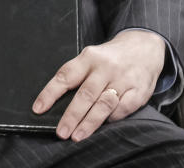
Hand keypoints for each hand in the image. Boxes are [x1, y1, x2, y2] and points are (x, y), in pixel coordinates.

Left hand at [31, 29, 165, 141]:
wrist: (144, 46)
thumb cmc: (110, 57)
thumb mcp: (91, 57)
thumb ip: (77, 75)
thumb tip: (56, 102)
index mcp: (89, 57)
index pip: (66, 76)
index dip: (50, 93)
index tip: (38, 109)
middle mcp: (105, 67)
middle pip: (85, 94)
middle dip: (71, 116)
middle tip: (61, 132)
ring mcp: (123, 79)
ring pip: (103, 104)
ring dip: (89, 123)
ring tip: (77, 136)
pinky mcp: (139, 91)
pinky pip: (123, 109)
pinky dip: (112, 119)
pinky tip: (104, 125)